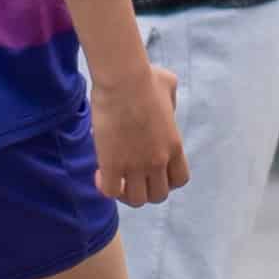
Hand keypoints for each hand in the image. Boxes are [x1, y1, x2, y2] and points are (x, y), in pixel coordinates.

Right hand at [96, 52, 189, 208]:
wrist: (123, 80)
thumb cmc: (145, 79)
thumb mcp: (170, 88)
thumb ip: (171, 102)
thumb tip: (165, 105)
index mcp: (174, 146)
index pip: (179, 180)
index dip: (166, 180)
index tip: (153, 170)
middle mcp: (158, 160)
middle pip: (158, 196)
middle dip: (145, 189)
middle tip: (131, 176)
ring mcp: (135, 165)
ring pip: (136, 199)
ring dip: (125, 193)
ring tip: (115, 177)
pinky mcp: (112, 165)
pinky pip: (110, 192)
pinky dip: (104, 187)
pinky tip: (99, 172)